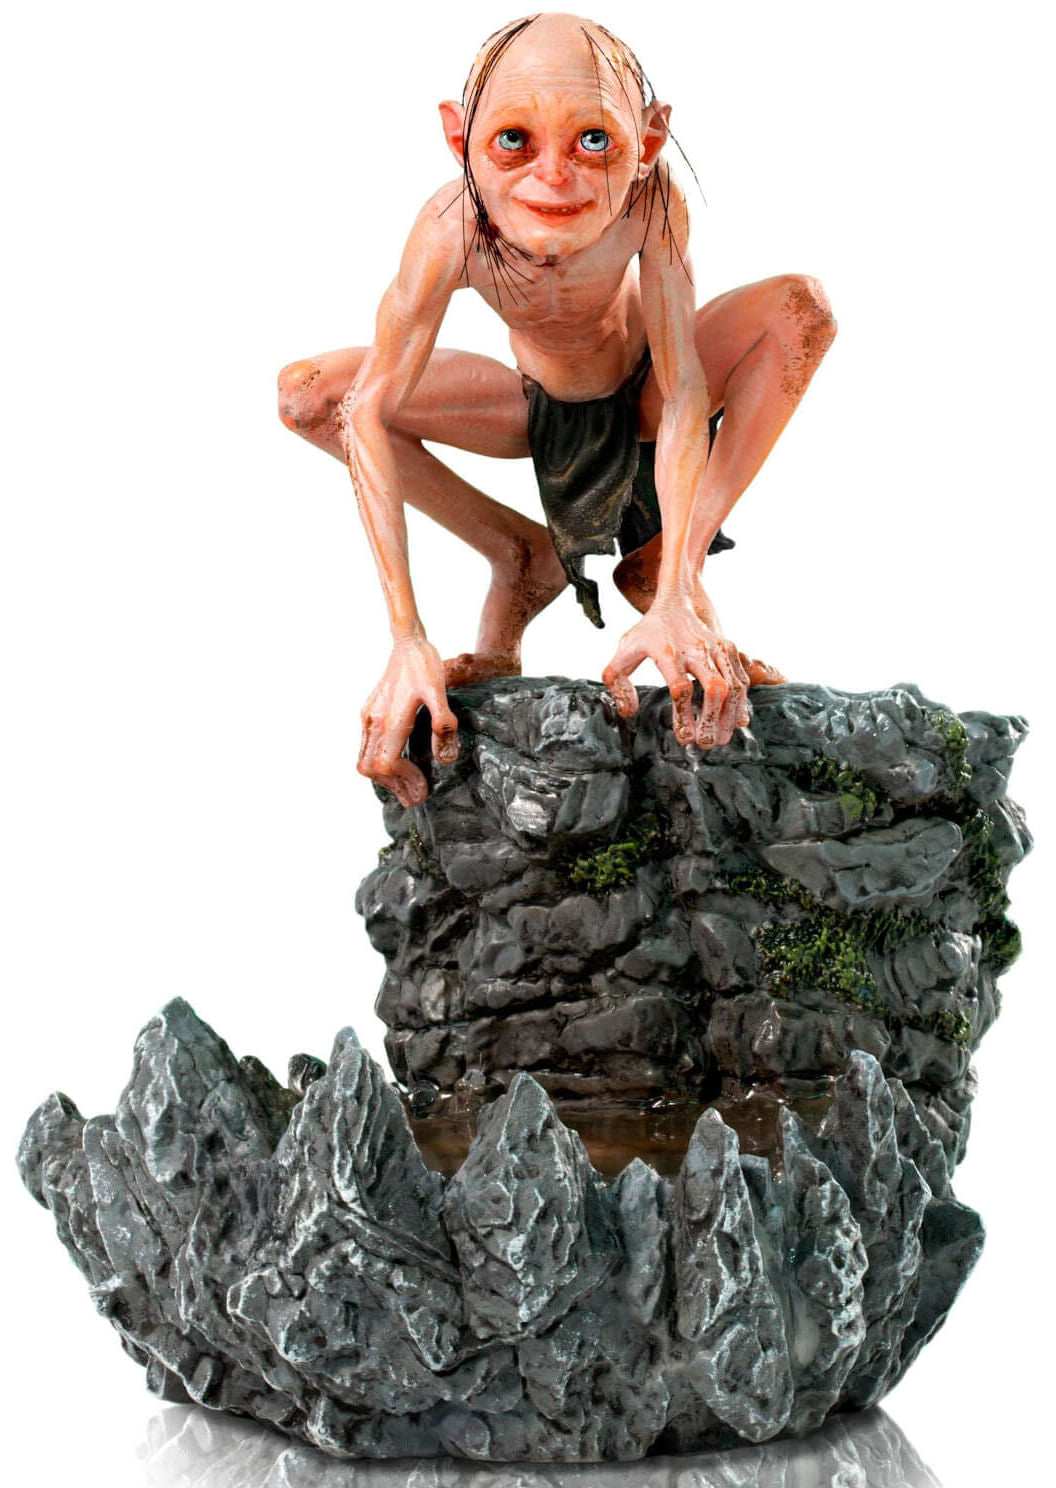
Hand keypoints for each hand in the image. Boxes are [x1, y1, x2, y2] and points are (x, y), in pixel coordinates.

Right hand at [358, 636, 458, 806]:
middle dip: (394, 785)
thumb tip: (445, 759)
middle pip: (372, 768)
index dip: (404, 782)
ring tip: (409, 785)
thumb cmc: (425, 664)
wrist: (408, 640)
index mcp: (391, 720)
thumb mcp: (440, 691)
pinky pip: (367, 746)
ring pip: (365, 759)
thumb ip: (443, 723)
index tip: (423, 789)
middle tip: (417, 796)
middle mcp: (374, 721)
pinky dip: (380, 761)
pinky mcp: (369, 711)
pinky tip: (400, 762)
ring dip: (386, 777)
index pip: (387, 765)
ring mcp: (368, 716)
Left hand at [602, 597, 751, 748]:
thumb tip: (629, 712)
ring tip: (722, 739)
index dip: (684, 715)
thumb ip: (617, 681)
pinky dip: (742, 702)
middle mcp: (697, 650)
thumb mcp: (625, 651)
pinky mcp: (730, 648)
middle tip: (707, 744)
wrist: (677, 602)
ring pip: (733, 686)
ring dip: (730, 716)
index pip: (680, 687)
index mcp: (668, 652)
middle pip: (714, 688)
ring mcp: (717, 648)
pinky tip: (738, 721)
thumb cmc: (649, 632)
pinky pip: (741, 679)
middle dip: (712, 719)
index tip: (684, 738)